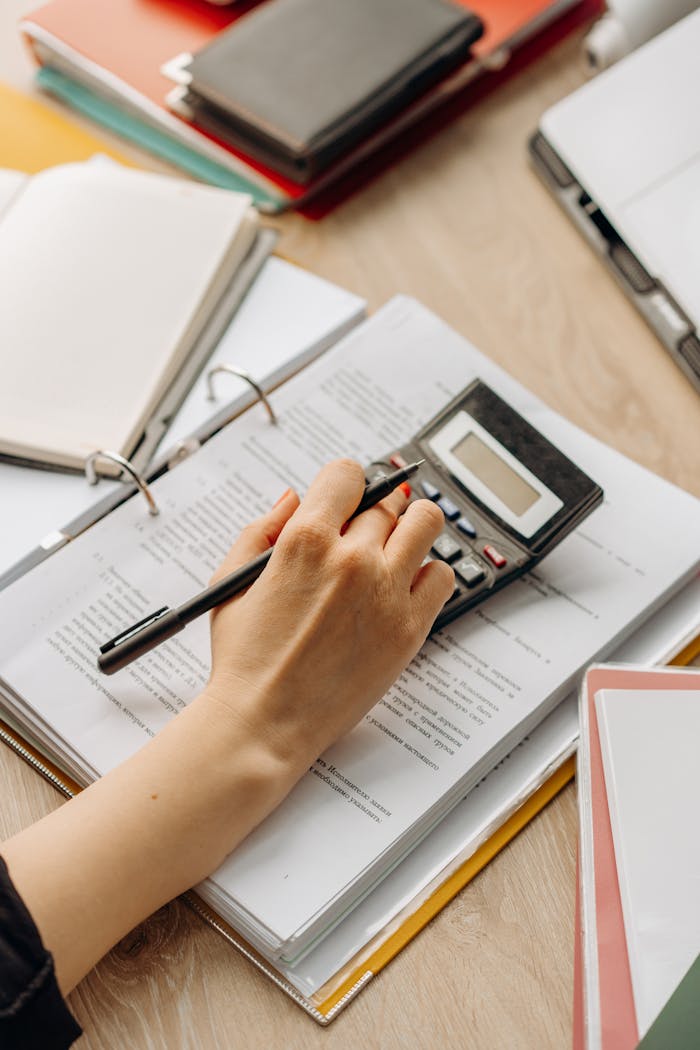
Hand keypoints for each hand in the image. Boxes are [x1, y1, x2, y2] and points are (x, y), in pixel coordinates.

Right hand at [205, 459, 453, 774]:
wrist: (264, 723)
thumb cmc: (245, 659)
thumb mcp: (232, 581)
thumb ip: (262, 528)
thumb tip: (294, 497)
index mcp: (305, 540)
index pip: (347, 473)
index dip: (344, 484)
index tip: (344, 500)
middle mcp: (351, 559)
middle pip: (386, 502)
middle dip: (372, 513)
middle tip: (362, 536)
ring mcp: (386, 592)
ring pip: (426, 523)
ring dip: (412, 527)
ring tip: (396, 546)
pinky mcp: (410, 628)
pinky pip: (442, 575)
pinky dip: (428, 573)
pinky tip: (404, 586)